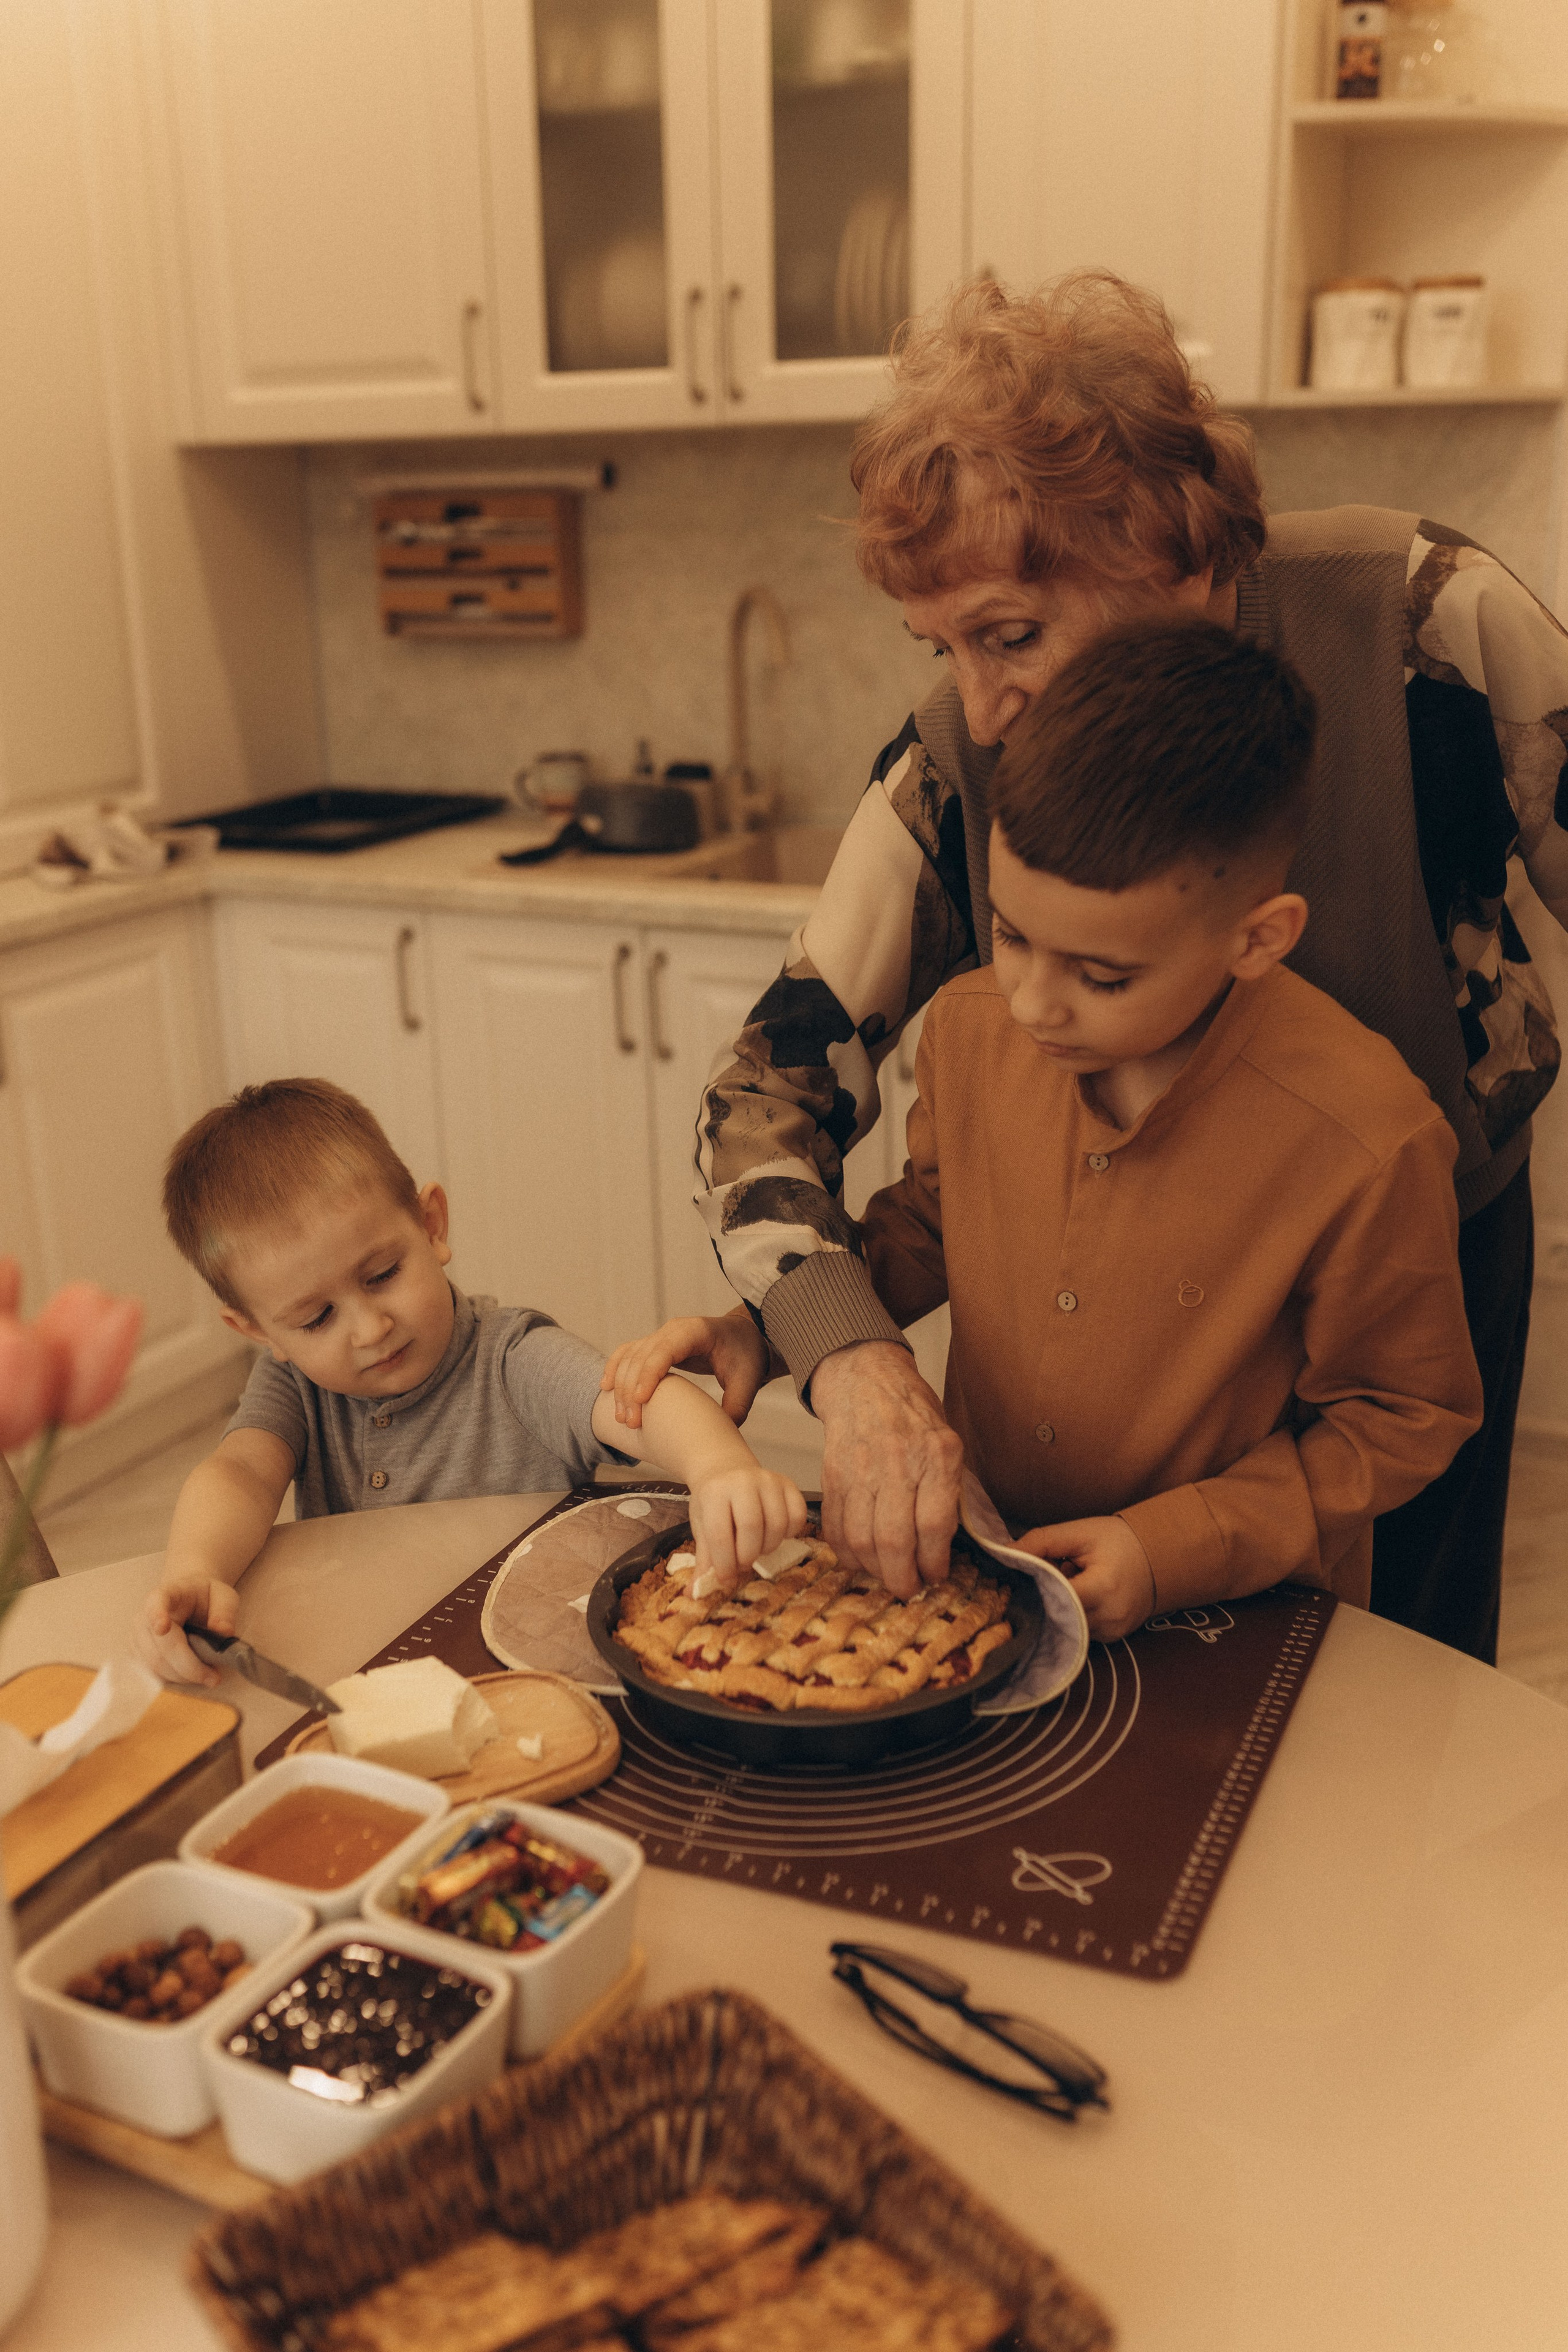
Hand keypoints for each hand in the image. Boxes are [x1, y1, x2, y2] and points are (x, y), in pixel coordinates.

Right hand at [136, 1571, 239, 1687]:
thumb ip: (225, 1611)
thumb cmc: (205, 1598)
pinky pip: (153, 1674)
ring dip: (184, 1676)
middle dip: (189, 1668)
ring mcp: (137, 1637)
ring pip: (156, 1667)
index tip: (162, 1628)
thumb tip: (224, 1632)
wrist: (188, 1601)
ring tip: (207, 1675)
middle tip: (214, 1677)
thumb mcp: (224, 1596)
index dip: (157, 1615)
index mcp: (167, 1594)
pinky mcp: (138, 1655)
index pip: (156, 1602)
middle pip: (161, 1649)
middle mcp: (144, 1616)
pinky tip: (192, 1674)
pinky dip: (176, 1679)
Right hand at [601, 1307, 766, 1430]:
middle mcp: (673, 1330)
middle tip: (631, 1423)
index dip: (650, 1374)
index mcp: (696, 1331)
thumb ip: (736, 1406)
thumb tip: (719, 1434)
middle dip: (632, 1389)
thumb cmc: (746, 1355)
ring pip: (630, 1357)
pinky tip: (606, 1388)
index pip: (665, 1350)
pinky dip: (615, 1368)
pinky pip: (628, 1353)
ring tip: (622, 1418)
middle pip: (642, 1356)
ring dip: (621, 1386)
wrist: (744, 1337)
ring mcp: (660, 1336)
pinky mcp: (654, 1345)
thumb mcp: (748, 1380)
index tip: (642, 1400)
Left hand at [687, 1464, 807, 1592]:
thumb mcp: (702, 1526)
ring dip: (768, 1547)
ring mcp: (769, 1480)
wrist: (726, 1469)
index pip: (721, 1534)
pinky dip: (789, 1533)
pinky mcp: (789, 1484)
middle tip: (743, 1563)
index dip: (724, 1563)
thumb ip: (704, 1559)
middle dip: (747, 1556)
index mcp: (715, 1492)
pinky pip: (798, 1516)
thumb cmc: (713, 1502)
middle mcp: (743, 1481)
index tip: (726, 1578)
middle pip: (752, 1528)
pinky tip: (774, 1534)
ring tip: (756, 1547)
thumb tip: (693, 1595)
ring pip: (778, 1524)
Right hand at [810, 1340, 962, 1599]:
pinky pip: (836, 1527)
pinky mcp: (832, 1476)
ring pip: (861, 1539)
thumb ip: (947, 1490)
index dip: (934, 1561)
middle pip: (894, 1539)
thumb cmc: (912, 1414)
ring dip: (874, 1570)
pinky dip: (846, 1553)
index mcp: (936, 1455)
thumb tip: (939, 1547)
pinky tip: (859, 1559)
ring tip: (886, 1576)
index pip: (935, 1524)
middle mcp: (897, 1463)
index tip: (935, 1576)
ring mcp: (860, 1469)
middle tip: (908, 1589)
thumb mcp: (948, 1442)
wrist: (864, 1380)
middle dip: (902, 1577)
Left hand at [1015, 1515, 1155, 1642]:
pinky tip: (1078, 1595)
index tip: (1018, 1578)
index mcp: (1103, 1587)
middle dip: (1043, 1597)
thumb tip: (1005, 1555)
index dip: (1034, 1587)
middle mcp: (1110, 1617)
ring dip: (1057, 1606)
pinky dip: (1071, 1614)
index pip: (1054, 1597)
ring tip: (1067, 1582)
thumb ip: (1040, 1542)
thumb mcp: (1079, 1532)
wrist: (1160, 1556)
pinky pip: (1079, 1630)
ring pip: (1066, 1625)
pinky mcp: (1113, 1639)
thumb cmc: (1117, 1540)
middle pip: (1057, 1614)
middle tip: (1038, 1577)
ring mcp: (1113, 1632)